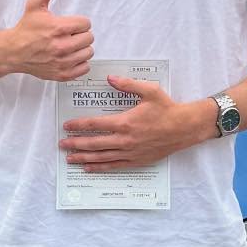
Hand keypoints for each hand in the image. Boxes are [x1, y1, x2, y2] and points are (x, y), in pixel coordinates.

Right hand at [8, 0, 93, 80]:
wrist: (13, 52)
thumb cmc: (25, 29)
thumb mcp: (35, 5)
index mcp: (59, 28)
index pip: (86, 24)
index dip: (79, 23)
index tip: (71, 25)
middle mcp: (62, 46)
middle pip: (89, 38)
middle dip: (81, 35)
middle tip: (69, 35)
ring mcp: (63, 62)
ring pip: (88, 53)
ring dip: (81, 49)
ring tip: (69, 45)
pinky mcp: (62, 74)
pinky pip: (84, 68)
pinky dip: (79, 63)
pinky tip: (69, 57)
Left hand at [60, 76, 211, 170]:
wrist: (184, 128)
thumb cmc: (167, 109)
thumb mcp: (149, 91)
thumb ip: (127, 85)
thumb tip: (109, 79)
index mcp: (125, 122)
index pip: (95, 124)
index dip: (79, 125)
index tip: (67, 126)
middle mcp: (125, 140)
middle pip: (94, 143)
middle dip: (76, 144)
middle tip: (62, 144)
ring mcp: (130, 153)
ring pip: (101, 157)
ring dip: (83, 157)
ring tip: (70, 158)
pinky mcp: (136, 161)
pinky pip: (114, 166)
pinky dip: (100, 168)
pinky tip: (88, 168)